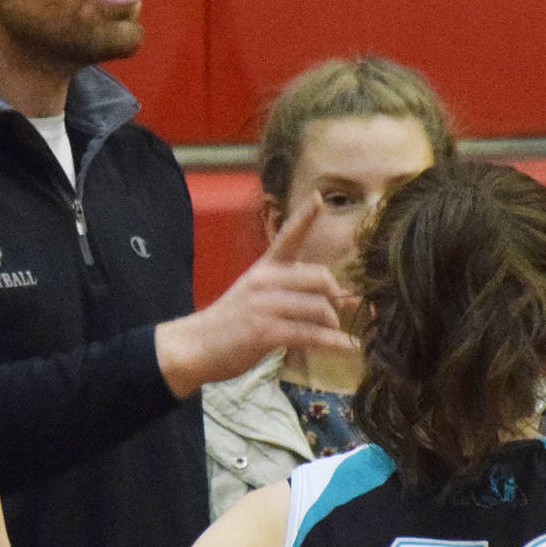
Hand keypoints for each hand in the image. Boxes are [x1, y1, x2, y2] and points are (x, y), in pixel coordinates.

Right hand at [156, 193, 357, 398]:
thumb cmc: (231, 324)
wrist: (195, 346)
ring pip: (319, 308)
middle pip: (320, 278)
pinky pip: (311, 334)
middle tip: (338, 315)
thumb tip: (349, 300)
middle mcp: (265, 281)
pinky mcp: (265, 331)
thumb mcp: (258, 300)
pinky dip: (335, 344)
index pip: (288, 236)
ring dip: (335, 326)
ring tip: (338, 337)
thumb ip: (299, 296)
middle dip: (337, 298)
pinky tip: (350, 348)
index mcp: (264, 268)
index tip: (320, 197)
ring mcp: (264, 305)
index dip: (305, 216)